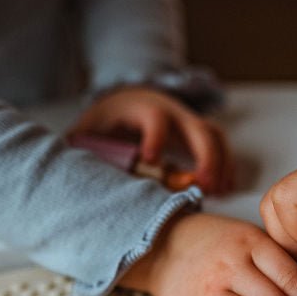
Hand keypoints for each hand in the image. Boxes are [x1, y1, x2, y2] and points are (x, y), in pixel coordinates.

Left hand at [69, 86, 230, 193]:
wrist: (122, 103)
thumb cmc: (103, 124)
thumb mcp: (87, 131)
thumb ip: (81, 149)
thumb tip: (70, 176)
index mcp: (139, 107)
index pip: (153, 117)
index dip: (155, 138)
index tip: (153, 161)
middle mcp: (170, 110)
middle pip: (196, 127)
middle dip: (204, 157)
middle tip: (203, 185)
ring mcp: (187, 121)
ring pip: (214, 135)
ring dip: (221, 163)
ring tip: (220, 192)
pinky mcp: (198, 133)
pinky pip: (220, 146)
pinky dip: (226, 167)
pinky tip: (225, 189)